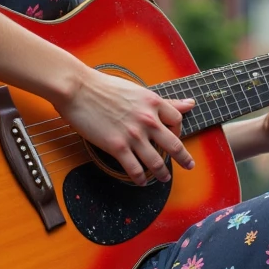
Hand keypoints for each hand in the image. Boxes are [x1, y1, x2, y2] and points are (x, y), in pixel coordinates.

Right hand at [55, 64, 194, 184]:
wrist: (78, 89)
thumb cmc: (104, 86)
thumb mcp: (138, 90)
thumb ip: (163, 101)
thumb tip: (190, 104)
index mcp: (153, 103)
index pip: (177, 121)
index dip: (178, 130)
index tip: (174, 136)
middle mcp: (148, 120)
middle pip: (174, 144)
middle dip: (183, 158)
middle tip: (189, 165)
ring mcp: (133, 135)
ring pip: (156, 161)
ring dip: (162, 173)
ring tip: (164, 178)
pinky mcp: (117, 147)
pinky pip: (135, 169)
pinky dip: (140, 178)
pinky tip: (141, 181)